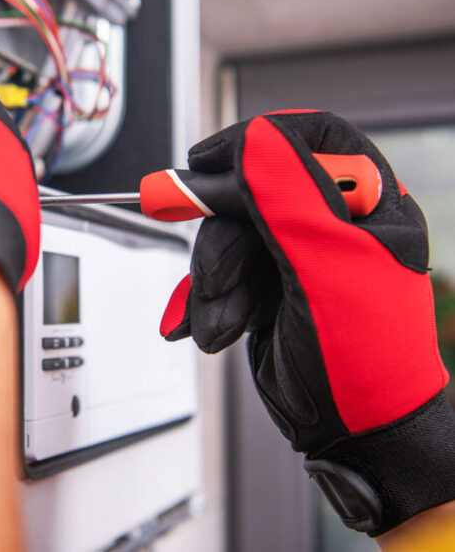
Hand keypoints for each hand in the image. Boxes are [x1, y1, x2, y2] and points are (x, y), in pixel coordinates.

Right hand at [161, 110, 454, 535]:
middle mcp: (329, 224)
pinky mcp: (266, 287)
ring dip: (212, 286)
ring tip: (222, 324)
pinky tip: (204, 326)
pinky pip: (221, 275)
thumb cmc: (362, 360)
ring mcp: (295, 257)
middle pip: (250, 194)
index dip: (252, 142)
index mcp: (364, 204)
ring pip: (227, 239)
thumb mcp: (325, 269)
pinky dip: (204, 302)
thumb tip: (251, 138)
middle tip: (209, 275)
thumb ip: (286, 197)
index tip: (204, 160)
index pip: (306, 139)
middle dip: (222, 241)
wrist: (352, 431)